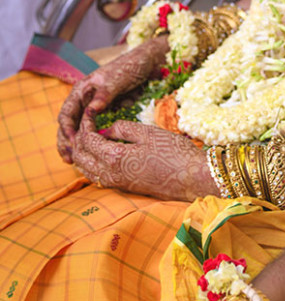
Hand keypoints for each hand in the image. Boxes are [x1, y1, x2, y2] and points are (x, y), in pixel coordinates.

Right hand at [56, 37, 167, 163]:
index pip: (66, 113)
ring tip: (75, 161)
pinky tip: (92, 154)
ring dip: (77, 145)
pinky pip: (95, 131)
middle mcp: (85, 100)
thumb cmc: (131, 67)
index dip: (66, 129)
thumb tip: (91, 111)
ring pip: (79, 130)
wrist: (148, 64)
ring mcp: (95, 109)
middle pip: (69, 125)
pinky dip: (92, 142)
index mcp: (82, 90)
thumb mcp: (117, 79)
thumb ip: (104, 94)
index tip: (73, 143)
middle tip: (69, 159)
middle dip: (66, 142)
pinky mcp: (106, 115)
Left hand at [70, 111, 214, 199]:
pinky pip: (97, 176)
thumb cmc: (174, 152)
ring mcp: (116, 183)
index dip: (85, 124)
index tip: (90, 113)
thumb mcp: (148, 132)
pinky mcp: (123, 188)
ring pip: (86, 170)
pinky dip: (92, 164)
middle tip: (87, 124)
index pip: (86, 140)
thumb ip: (122, 129)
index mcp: (114, 157)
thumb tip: (104, 130)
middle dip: (78, 139)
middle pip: (80, 157)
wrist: (191, 178)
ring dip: (83, 153)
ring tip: (91, 137)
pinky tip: (101, 153)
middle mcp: (110, 174)